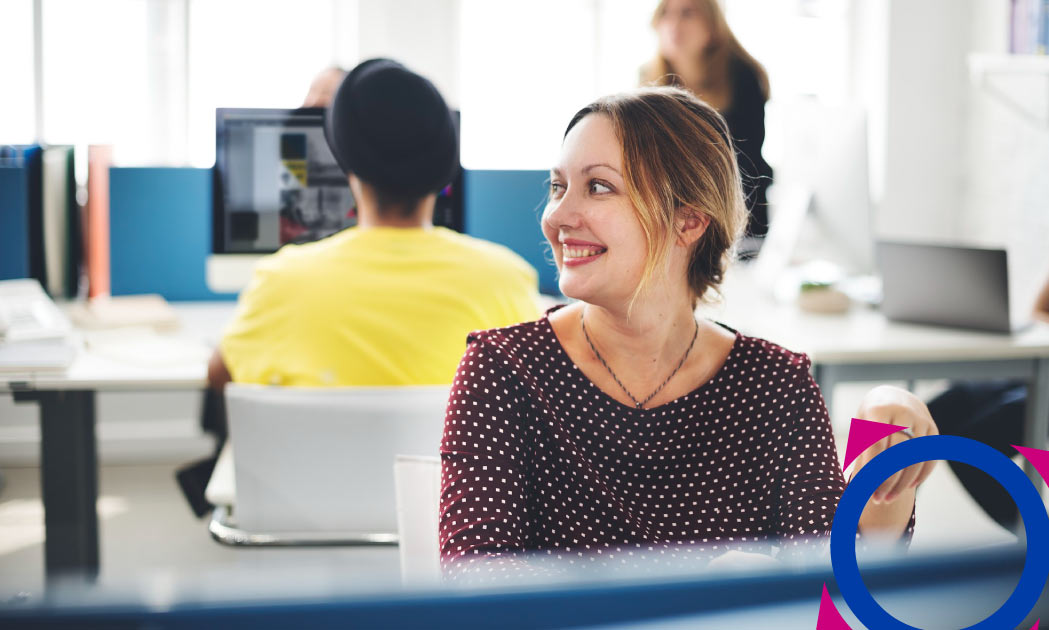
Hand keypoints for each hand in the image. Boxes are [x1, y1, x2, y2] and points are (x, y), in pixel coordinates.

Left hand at [851, 385, 938, 502]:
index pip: (876, 445)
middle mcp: (902, 412)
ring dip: (903, 483)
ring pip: (915, 458)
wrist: (893, 397)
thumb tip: (855, 485)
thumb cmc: (869, 419)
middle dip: (887, 480)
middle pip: (896, 453)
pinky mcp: (933, 428)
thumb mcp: (860, 427)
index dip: (871, 469)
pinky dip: (921, 474)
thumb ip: (859, 450)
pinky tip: (908, 487)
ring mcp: (921, 419)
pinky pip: (930, 456)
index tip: (864, 489)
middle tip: (878, 499)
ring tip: (890, 498)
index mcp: (878, 410)